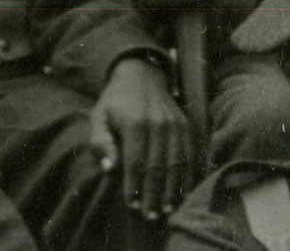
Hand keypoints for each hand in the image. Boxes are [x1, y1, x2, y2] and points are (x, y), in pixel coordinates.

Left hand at [89, 57, 191, 220]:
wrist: (142, 73)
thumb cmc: (115, 101)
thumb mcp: (98, 117)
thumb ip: (100, 142)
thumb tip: (109, 168)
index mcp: (136, 123)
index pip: (137, 162)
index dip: (135, 186)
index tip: (133, 206)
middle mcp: (160, 123)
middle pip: (159, 165)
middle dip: (155, 193)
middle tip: (152, 216)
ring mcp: (176, 123)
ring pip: (178, 160)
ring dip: (174, 187)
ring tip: (168, 209)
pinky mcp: (185, 123)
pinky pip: (190, 150)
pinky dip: (189, 172)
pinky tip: (185, 189)